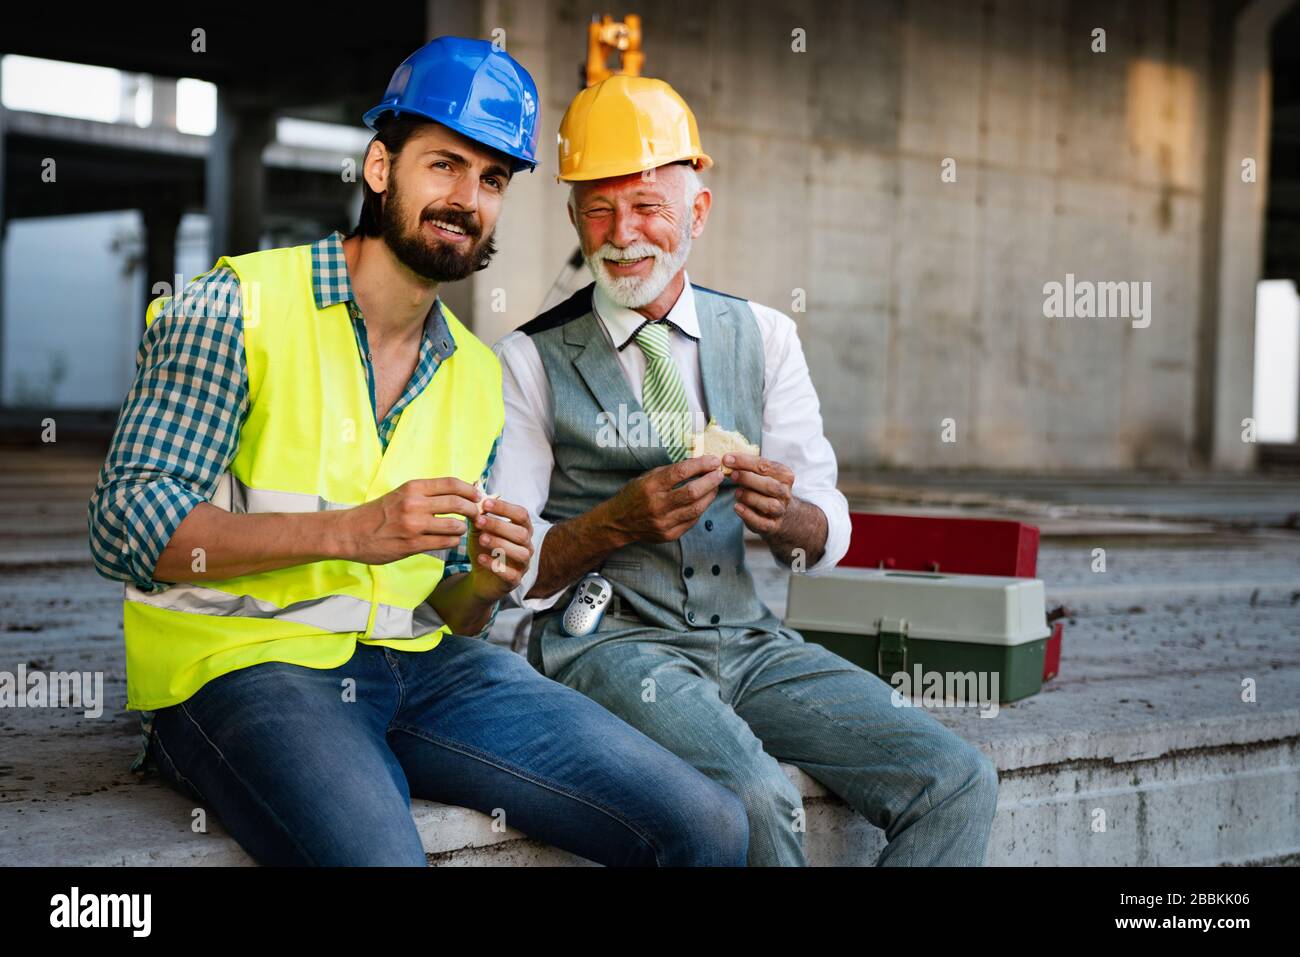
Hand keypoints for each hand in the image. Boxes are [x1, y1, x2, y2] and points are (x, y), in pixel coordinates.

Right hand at [337, 477, 479, 564]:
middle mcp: (414, 503)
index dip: (470, 490)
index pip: (452, 484)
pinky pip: (444, 543)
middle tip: (477, 515)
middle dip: (473, 510)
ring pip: (455, 525)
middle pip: (458, 503)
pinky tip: (449, 540)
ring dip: (463, 529)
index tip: (478, 496)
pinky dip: (452, 542)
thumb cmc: (379, 513)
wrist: (350, 532)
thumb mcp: (401, 494)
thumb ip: (426, 493)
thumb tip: (458, 492)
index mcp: (413, 487)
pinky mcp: (412, 545)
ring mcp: (414, 525)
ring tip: (460, 530)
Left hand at [467, 496, 534, 602]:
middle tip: (479, 521)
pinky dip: (496, 566)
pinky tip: (481, 559)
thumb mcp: (479, 529)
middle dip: (500, 526)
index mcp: (522, 529)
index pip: (521, 514)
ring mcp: (523, 564)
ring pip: (520, 553)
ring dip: (500, 544)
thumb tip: (473, 490)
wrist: (480, 577)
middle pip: (521, 533)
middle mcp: (527, 546)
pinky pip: (511, 574)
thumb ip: (478, 513)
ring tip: (481, 539)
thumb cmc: (484, 549)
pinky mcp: (514, 581)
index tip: (485, 503)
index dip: (505, 508)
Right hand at [604, 455, 724, 543]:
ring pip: (697, 508)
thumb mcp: (648, 476)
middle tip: (718, 473)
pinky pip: (692, 520)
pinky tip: (704, 500)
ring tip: (715, 486)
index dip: (700, 465)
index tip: (712, 461)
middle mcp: (657, 505)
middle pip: (692, 492)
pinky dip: (701, 509)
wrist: (619, 522)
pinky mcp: (670, 535)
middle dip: (710, 481)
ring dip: (710, 495)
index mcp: (650, 486)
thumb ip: (671, 471)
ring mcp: (664, 523)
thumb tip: (698, 464)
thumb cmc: (634, 495)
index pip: (681, 472)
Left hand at [724, 452, 795, 539]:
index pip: (765, 466)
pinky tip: (737, 507)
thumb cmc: (763, 488)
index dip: (745, 461)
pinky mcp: (773, 526)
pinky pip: (762, 522)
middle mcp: (785, 493)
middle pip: (769, 485)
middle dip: (748, 479)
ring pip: (769, 505)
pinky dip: (748, 515)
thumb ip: (747, 467)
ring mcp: (781, 510)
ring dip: (750, 497)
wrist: (776, 512)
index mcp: (784, 475)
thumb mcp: (760, 474)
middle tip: (732, 475)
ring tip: (736, 493)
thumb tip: (727, 459)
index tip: (727, 458)